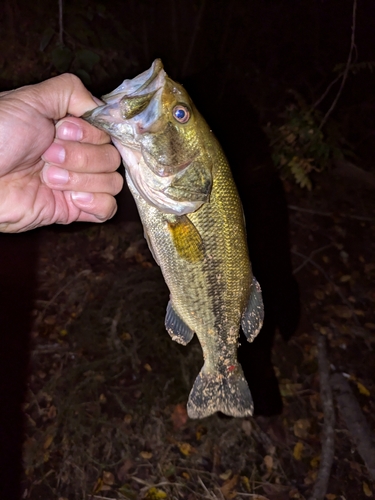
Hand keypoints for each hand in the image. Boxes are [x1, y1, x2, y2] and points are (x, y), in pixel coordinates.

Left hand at [0, 73, 122, 231]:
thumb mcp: (31, 98)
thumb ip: (71, 92)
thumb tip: (101, 109)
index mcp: (70, 130)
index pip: (108, 133)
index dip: (91, 134)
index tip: (62, 130)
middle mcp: (77, 155)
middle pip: (112, 158)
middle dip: (81, 157)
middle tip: (47, 156)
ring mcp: (77, 184)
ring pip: (112, 183)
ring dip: (82, 179)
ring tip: (49, 177)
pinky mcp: (73, 210)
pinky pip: (107, 209)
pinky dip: (96, 203)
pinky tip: (73, 199)